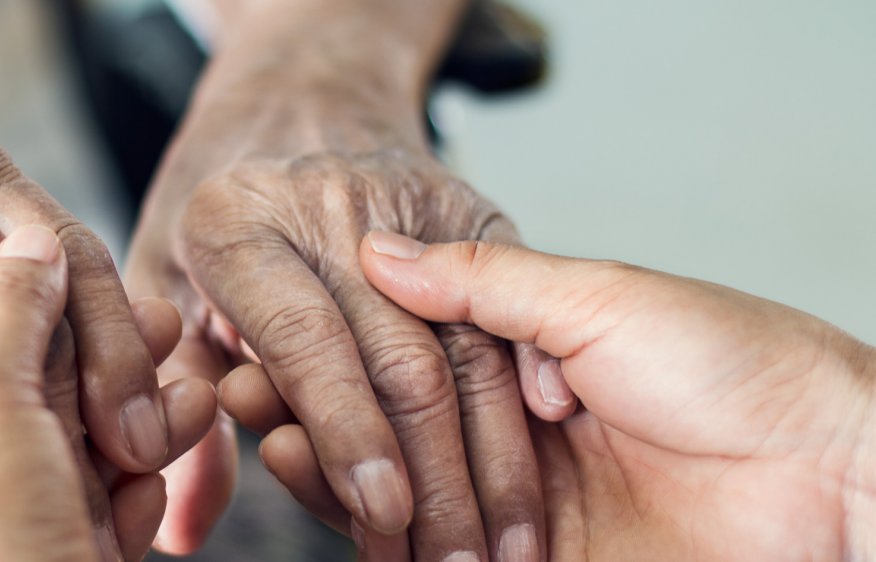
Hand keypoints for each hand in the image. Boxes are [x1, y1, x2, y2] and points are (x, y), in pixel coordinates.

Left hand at [0, 226, 217, 561]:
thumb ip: (4, 308)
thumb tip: (29, 238)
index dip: (12, 305)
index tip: (74, 266)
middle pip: (14, 399)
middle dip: (95, 360)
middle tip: (156, 321)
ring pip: (67, 451)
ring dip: (134, 417)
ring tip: (189, 387)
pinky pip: (96, 506)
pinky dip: (140, 479)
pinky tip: (181, 445)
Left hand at [126, 2, 571, 556]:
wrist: (301, 95)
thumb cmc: (218, 205)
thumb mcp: (165, 285)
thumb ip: (176, 401)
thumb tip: (180, 528)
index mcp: (238, 223)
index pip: (306, 342)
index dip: (345, 436)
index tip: (381, 516)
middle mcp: (327, 206)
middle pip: (400, 359)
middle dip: (433, 477)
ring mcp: (410, 203)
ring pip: (468, 351)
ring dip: (492, 460)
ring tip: (507, 544)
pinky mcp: (472, 210)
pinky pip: (509, 319)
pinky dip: (526, 406)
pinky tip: (538, 472)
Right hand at [226, 233, 875, 559]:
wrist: (825, 475)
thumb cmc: (733, 367)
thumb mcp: (597, 296)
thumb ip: (482, 284)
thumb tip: (380, 249)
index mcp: (528, 358)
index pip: (404, 351)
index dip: (336, 340)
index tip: (267, 324)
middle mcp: (509, 431)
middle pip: (386, 423)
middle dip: (310, 402)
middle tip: (240, 379)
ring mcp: (511, 503)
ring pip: (393, 487)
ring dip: (321, 459)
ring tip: (263, 424)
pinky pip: (425, 547)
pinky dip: (367, 521)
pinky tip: (312, 477)